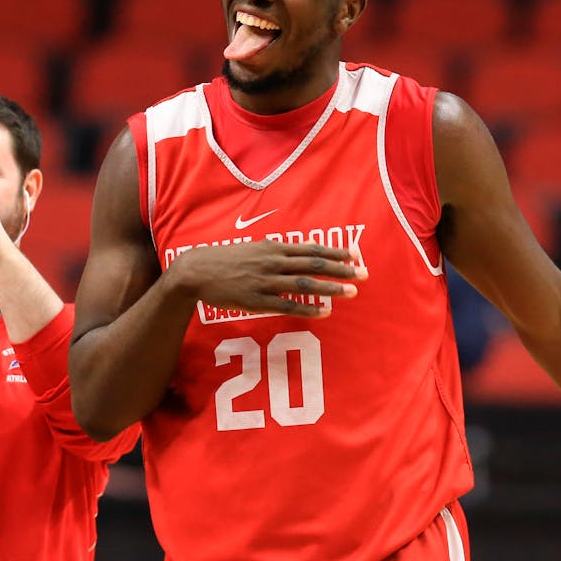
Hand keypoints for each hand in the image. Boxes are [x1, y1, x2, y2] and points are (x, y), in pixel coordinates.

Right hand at [169, 240, 366, 317]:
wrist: (197, 272)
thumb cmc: (225, 260)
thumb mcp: (252, 249)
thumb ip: (274, 252)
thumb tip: (296, 255)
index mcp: (272, 248)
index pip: (311, 249)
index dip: (334, 252)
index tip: (355, 256)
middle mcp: (272, 262)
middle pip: (313, 264)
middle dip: (341, 270)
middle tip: (363, 274)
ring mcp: (265, 281)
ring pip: (304, 284)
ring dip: (330, 288)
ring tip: (351, 293)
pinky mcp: (256, 300)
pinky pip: (287, 306)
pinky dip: (307, 309)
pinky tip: (324, 312)